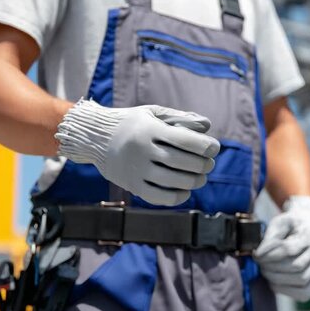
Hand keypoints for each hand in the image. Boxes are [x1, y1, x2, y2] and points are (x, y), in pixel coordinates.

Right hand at [55, 99, 219, 205]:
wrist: (94, 137)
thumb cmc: (131, 123)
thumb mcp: (152, 113)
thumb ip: (179, 118)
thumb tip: (207, 125)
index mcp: (149, 130)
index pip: (185, 140)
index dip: (205, 146)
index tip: (215, 148)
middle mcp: (142, 150)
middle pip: (182, 162)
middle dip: (203, 165)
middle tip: (210, 164)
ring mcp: (136, 170)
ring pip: (173, 181)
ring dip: (194, 181)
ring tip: (201, 177)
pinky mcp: (131, 185)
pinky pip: (158, 197)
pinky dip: (176, 197)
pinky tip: (185, 191)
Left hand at [254, 196, 309, 300]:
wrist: (309, 226)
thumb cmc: (290, 226)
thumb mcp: (280, 222)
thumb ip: (270, 237)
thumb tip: (259, 254)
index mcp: (308, 237)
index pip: (288, 249)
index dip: (269, 255)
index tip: (256, 254)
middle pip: (296, 267)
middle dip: (272, 267)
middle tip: (260, 264)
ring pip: (301, 280)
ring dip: (278, 279)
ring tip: (266, 272)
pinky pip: (304, 293)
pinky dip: (286, 290)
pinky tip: (274, 282)